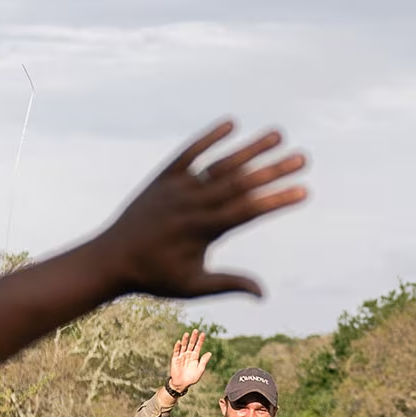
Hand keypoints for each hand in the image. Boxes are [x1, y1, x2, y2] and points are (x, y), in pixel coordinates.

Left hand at [90, 122, 307, 298]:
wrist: (111, 259)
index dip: (277, 200)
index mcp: (204, 230)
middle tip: (303, 157)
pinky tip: (232, 123)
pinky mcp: (164, 177)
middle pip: (240, 183)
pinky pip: (190, 152)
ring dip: (250, 148)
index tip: (304, 191)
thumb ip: (228, 284)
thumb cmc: (155, 277)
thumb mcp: (193, 286)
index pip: (248, 211)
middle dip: (273, 170)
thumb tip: (263, 293)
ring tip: (278, 134)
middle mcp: (193, 203)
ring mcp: (178, 187)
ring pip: (220, 164)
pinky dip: (209, 138)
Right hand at [168, 329, 212, 393]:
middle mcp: (188, 354)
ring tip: (187, 334)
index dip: (200, 340)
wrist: (182, 384)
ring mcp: (181, 356)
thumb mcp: (200, 369)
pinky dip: (177, 347)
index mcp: (195, 356)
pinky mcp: (175, 359)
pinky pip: (176, 352)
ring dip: (185, 340)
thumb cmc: (192, 378)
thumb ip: (204, 361)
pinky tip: (179, 342)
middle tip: (196, 330)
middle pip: (191, 344)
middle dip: (193, 337)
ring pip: (184, 346)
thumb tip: (210, 353)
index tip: (203, 334)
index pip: (198, 346)